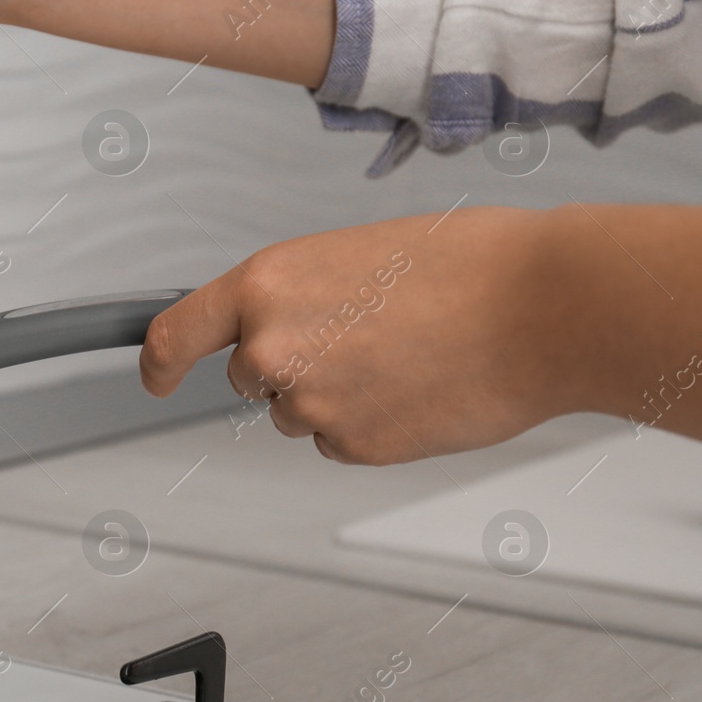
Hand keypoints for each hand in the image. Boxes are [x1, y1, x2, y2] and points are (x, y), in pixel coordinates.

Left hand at [138, 205, 701, 463]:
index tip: (156, 374)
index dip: (158, 361)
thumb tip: (271, 330)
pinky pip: (342, 441)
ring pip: (300, 413)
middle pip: (252, 379)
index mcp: (265, 285)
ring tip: (407, 355)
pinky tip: (420, 389)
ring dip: (337, 394)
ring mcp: (311, 404)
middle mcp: (273, 348)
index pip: (174, 334)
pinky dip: (373, 424)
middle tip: (365, 336)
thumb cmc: (467, 266)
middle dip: (294, 365)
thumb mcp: (351, 254)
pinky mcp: (354, 447)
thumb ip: (294, 295)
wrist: (545, 308)